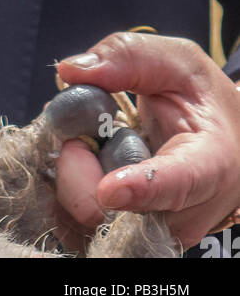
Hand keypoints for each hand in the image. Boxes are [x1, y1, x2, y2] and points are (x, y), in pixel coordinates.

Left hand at [55, 31, 239, 248]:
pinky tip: (82, 162)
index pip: (181, 182)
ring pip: (99, 221)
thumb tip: (69, 71)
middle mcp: (190, 211)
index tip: (107, 190)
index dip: (143, 188)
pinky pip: (85, 224)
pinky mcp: (134, 237)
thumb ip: (127, 58)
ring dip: (74, 180)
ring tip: (85, 143)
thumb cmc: (201, 97)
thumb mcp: (176, 61)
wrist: (225, 139)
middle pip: (126, 212)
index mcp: (212, 161)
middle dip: (83, 174)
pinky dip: (71, 192)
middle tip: (73, 135)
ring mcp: (161, 231)